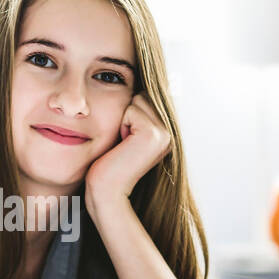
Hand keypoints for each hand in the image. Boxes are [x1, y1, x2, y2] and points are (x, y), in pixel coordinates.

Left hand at [84, 93, 171, 210]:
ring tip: (123, 143)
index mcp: (167, 133)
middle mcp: (171, 133)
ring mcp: (165, 133)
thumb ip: (139, 116)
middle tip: (123, 141)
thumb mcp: (127, 136)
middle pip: (144, 95)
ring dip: (123, 117)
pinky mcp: (153, 134)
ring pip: (137, 100)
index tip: (126, 138)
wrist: (107, 191)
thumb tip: (137, 87)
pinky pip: (131, 109)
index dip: (130, 113)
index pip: (147, 97)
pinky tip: (122, 144)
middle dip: (127, 113)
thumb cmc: (110, 165)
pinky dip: (121, 123)